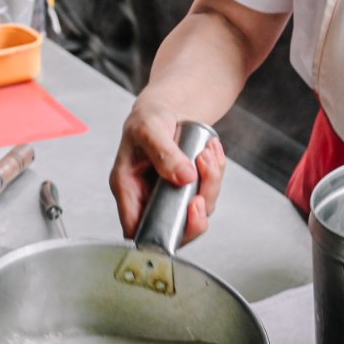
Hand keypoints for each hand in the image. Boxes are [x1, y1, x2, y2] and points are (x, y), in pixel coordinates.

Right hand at [109, 97, 226, 243]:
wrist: (166, 109)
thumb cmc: (147, 119)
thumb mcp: (149, 129)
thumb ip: (164, 153)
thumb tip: (184, 177)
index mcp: (128, 188)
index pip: (137, 229)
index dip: (159, 234)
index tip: (182, 213)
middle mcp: (148, 197)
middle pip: (174, 227)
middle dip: (195, 212)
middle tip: (202, 190)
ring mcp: (171, 195)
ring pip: (197, 210)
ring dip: (210, 184)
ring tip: (206, 154)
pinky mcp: (188, 189)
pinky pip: (208, 193)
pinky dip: (216, 173)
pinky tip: (211, 151)